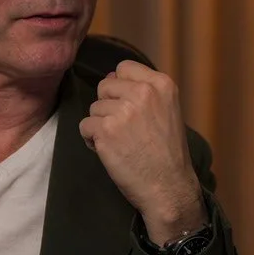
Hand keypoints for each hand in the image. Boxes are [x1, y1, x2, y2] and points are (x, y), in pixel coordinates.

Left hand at [78, 60, 204, 243]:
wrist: (168, 187)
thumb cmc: (167, 154)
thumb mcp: (167, 111)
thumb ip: (144, 92)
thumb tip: (111, 77)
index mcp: (161, 84)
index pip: (124, 68)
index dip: (120, 86)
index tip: (127, 105)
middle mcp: (143, 92)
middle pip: (105, 86)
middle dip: (108, 106)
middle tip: (123, 129)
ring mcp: (123, 110)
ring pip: (94, 107)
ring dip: (100, 125)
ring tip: (119, 142)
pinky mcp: (106, 130)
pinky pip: (85, 126)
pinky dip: (91, 139)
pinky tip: (109, 151)